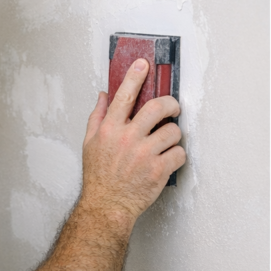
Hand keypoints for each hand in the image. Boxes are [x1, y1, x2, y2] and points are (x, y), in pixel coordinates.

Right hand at [81, 59, 185, 225]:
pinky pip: (180, 153)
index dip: (135, 76)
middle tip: (173, 109)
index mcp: (110, 129)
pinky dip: (177, 156)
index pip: (125, 95)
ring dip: (173, 136)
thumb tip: (104, 95)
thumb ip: (97, 116)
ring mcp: (144, 154)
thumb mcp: (90, 143)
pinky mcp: (159, 170)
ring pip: (173, 132)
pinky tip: (168, 160)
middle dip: (171, 104)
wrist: (107, 206)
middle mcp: (128, 138)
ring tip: (165, 144)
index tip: (144, 64)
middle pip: (158, 107)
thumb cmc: (99, 177)